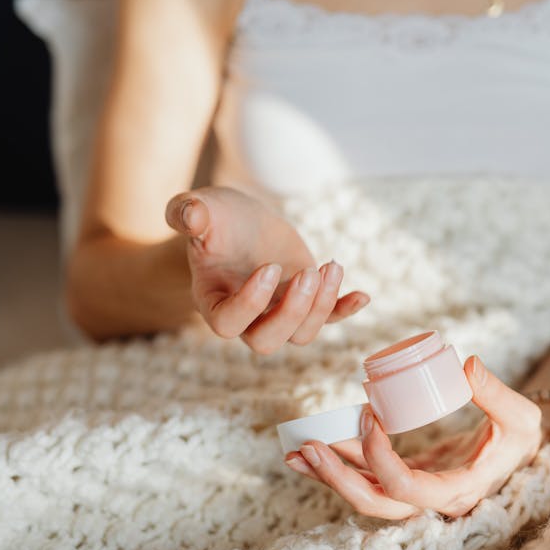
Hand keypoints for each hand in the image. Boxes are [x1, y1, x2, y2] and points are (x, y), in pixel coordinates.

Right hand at [165, 186, 369, 352]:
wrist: (241, 219)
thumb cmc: (216, 217)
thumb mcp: (200, 208)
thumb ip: (187, 212)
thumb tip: (189, 217)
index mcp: (213, 301)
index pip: (227, 323)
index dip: (251, 303)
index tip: (270, 267)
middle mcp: (245, 317)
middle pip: (266, 341)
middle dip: (292, 312)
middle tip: (308, 274)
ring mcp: (277, 312)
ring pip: (300, 335)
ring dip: (321, 307)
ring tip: (331, 266)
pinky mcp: (304, 302)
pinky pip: (327, 319)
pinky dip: (345, 311)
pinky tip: (362, 296)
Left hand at [283, 356, 542, 518]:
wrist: (518, 453)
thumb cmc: (520, 437)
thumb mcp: (521, 418)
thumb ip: (497, 393)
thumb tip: (466, 365)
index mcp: (457, 491)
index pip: (407, 488)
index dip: (380, 458)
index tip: (369, 416)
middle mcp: (430, 501)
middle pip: (374, 502)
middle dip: (336, 478)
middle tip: (307, 447)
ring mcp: (415, 492)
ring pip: (364, 493)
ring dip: (327, 473)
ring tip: (294, 450)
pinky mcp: (405, 478)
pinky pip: (367, 475)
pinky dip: (339, 461)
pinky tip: (313, 444)